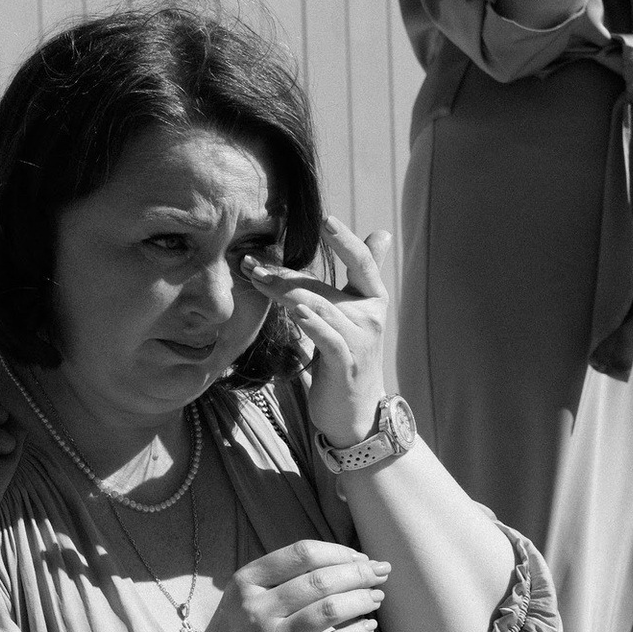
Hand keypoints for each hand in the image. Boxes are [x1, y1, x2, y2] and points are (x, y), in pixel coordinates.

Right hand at [174, 541, 389, 631]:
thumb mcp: (240, 606)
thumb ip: (276, 585)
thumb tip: (337, 567)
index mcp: (244, 583)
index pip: (302, 554)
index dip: (339, 552)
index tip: (360, 557)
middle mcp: (255, 608)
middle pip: (321, 579)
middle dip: (359, 573)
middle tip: (381, 573)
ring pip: (330, 610)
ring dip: (362, 600)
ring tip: (377, 599)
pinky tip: (368, 629)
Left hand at [241, 215, 389, 449]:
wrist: (356, 412)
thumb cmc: (350, 357)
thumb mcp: (357, 314)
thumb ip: (362, 275)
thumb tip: (380, 232)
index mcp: (373, 300)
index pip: (363, 263)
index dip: (347, 240)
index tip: (326, 219)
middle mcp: (370, 316)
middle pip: (323, 286)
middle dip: (285, 272)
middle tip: (252, 262)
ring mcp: (360, 341)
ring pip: (318, 306)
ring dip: (283, 292)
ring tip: (256, 280)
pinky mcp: (345, 363)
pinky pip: (326, 337)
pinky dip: (310, 322)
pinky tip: (295, 311)